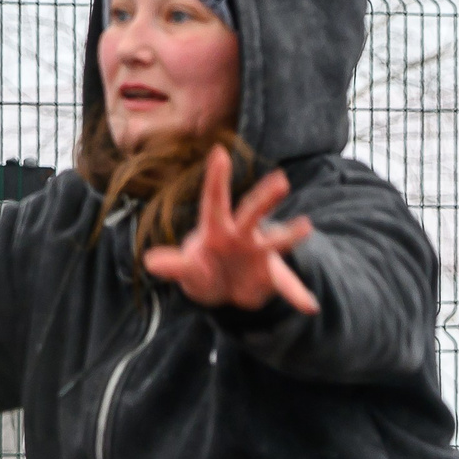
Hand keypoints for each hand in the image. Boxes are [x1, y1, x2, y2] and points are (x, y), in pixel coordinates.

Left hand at [143, 149, 318, 313]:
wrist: (223, 290)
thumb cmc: (202, 270)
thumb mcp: (187, 270)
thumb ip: (175, 265)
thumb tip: (149, 262)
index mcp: (216, 230)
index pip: (214, 201)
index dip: (216, 179)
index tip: (219, 152)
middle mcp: (241, 235)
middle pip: (252, 213)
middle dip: (265, 199)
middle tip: (280, 180)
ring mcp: (259, 253)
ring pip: (274, 241)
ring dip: (289, 235)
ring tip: (305, 227)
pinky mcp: (270, 275)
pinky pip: (285, 285)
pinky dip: (296, 295)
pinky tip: (309, 306)